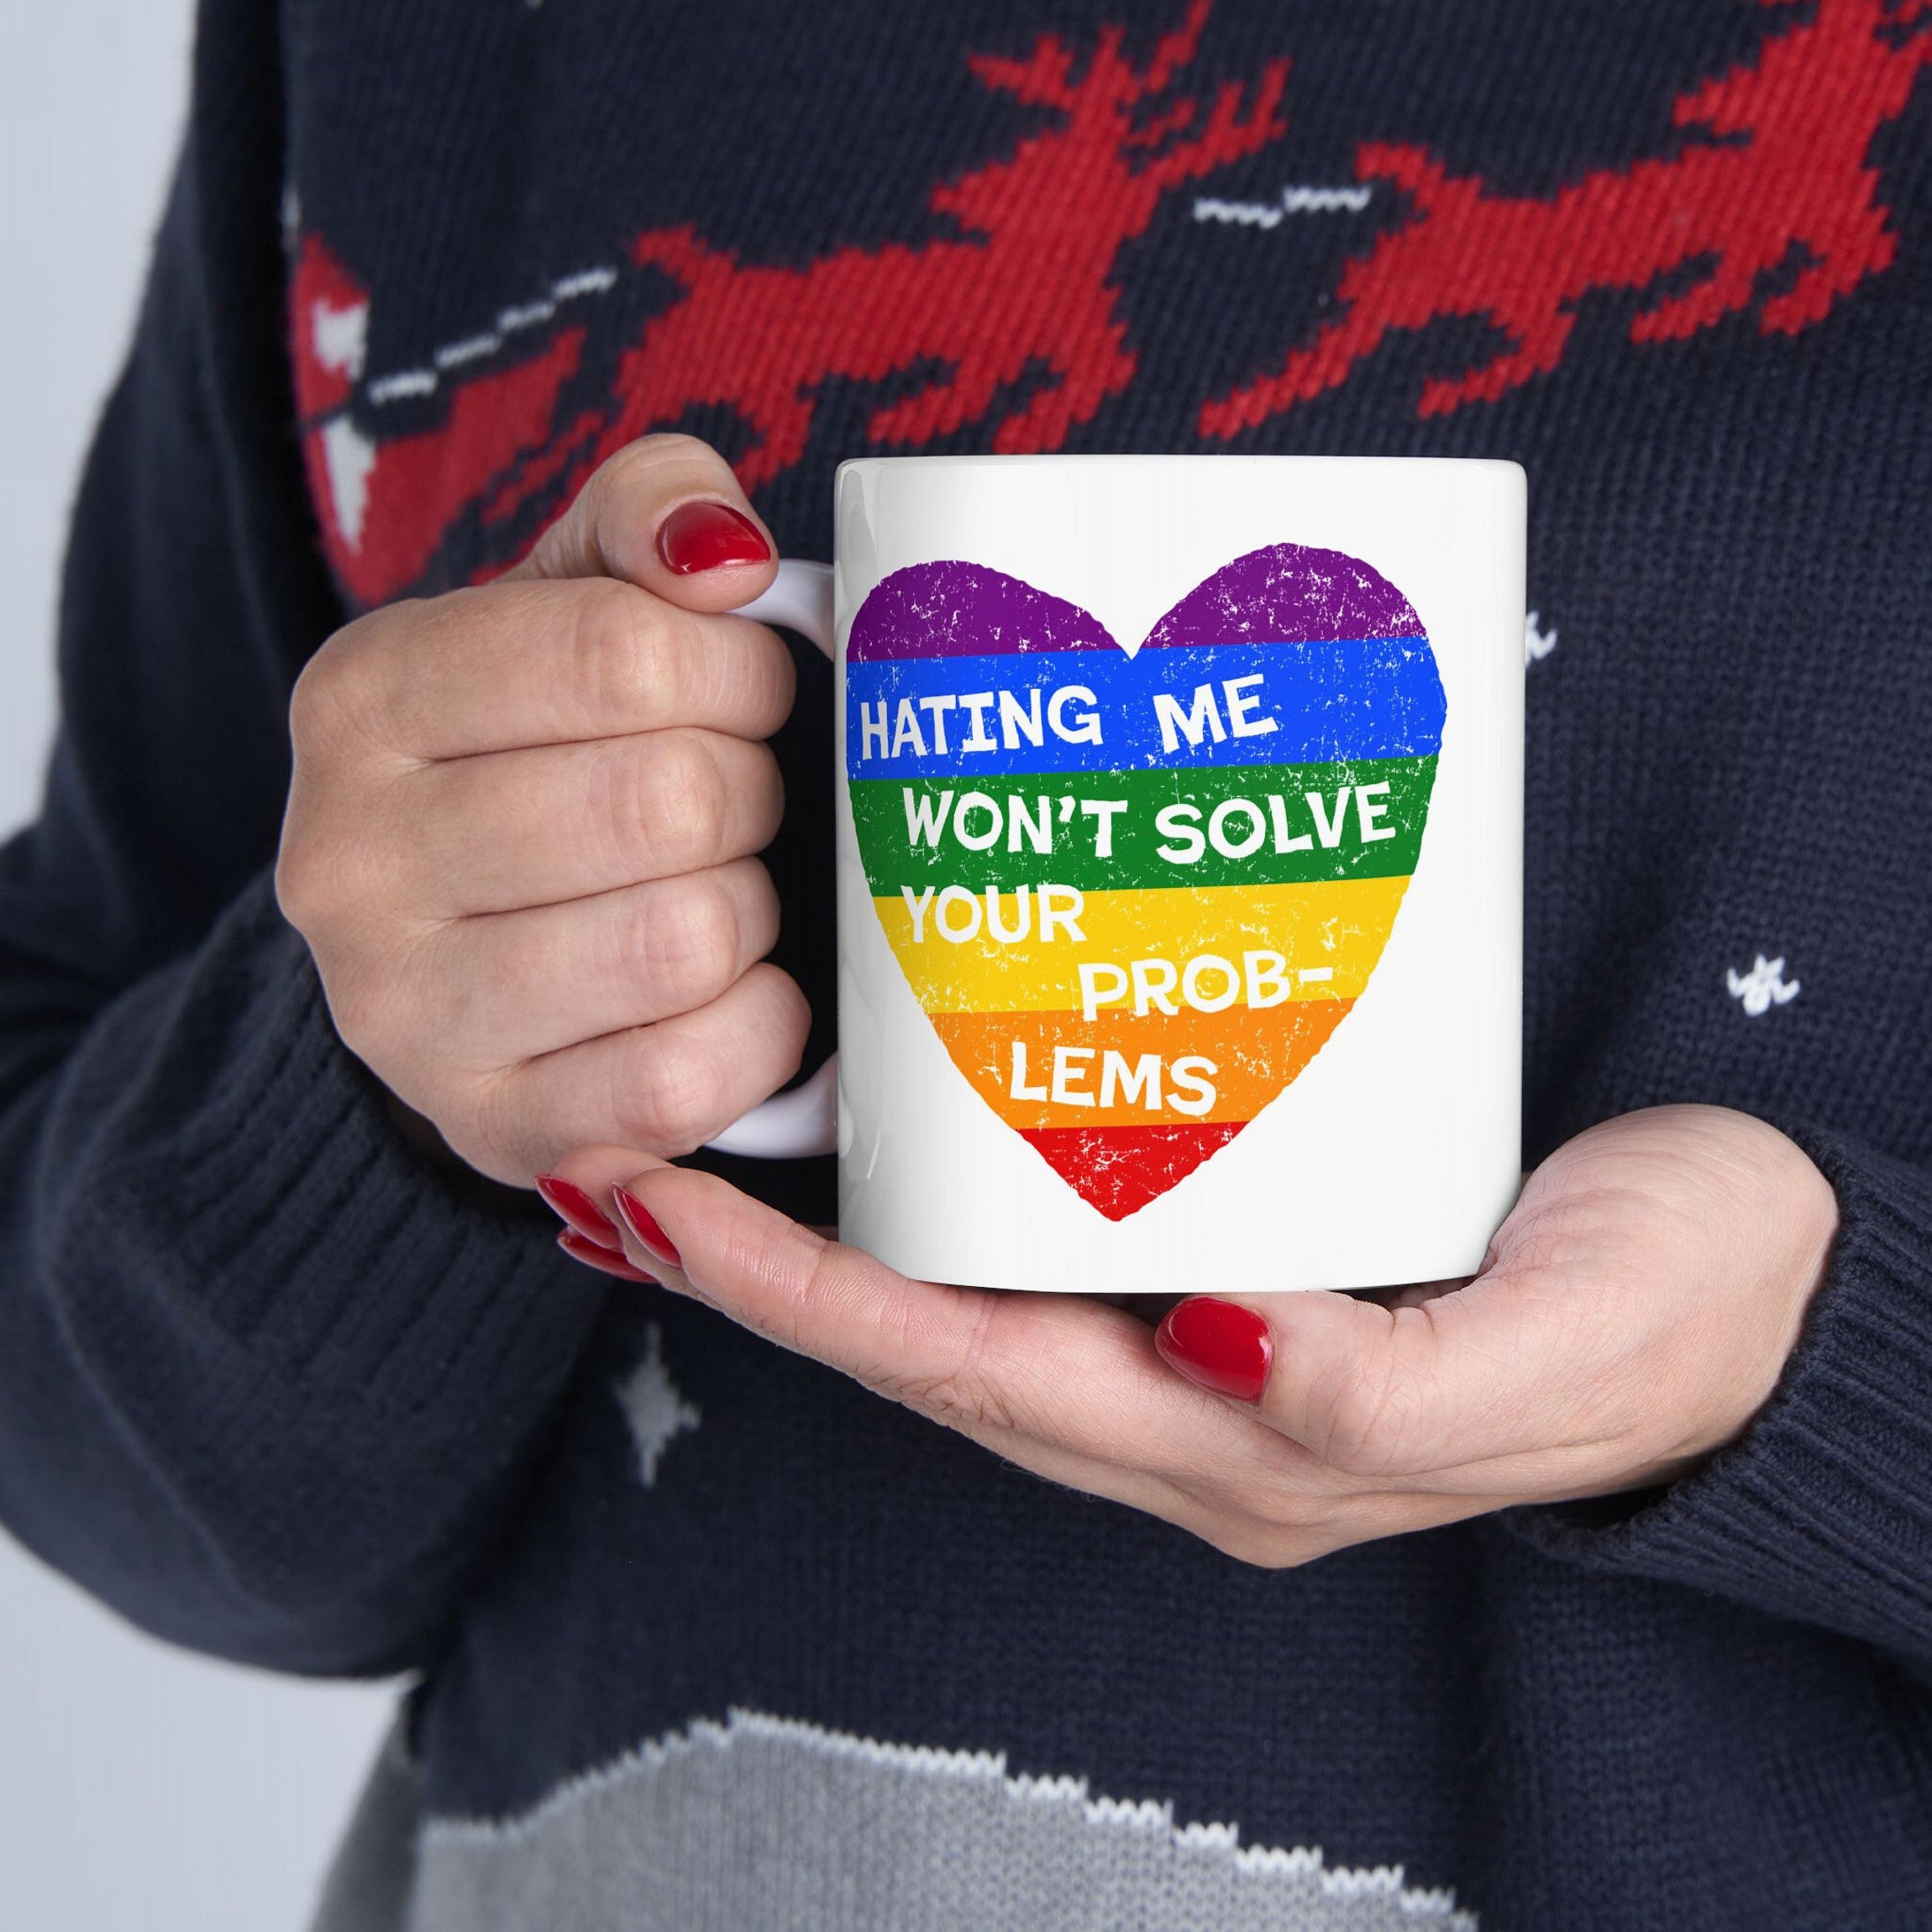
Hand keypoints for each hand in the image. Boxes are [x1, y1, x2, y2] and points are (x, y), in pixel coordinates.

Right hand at [277, 435, 806, 1185]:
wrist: (461, 946)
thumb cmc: (547, 751)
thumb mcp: (573, 596)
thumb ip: (650, 514)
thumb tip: (725, 555)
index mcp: (364, 698)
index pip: (623, 653)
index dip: (737, 672)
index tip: (744, 692)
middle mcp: (348, 861)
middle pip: (668, 802)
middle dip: (749, 793)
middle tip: (734, 801)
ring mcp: (405, 1016)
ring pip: (685, 940)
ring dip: (750, 910)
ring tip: (717, 890)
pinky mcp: (493, 1129)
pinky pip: (687, 1079)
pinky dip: (756, 1028)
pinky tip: (731, 991)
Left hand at [545, 1106, 1837, 1563]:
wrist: (1775, 1275)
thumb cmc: (1678, 1314)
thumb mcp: (1555, 1353)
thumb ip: (1385, 1391)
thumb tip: (1217, 1344)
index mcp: (1247, 1449)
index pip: (972, 1376)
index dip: (807, 1305)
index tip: (661, 1211)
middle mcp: (1199, 1406)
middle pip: (937, 1342)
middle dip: (768, 1273)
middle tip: (624, 1157)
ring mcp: (1216, 1338)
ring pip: (982, 1294)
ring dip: (838, 1237)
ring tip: (714, 1138)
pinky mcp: (1256, 1251)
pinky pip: (1063, 1237)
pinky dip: (956, 1193)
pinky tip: (910, 1120)